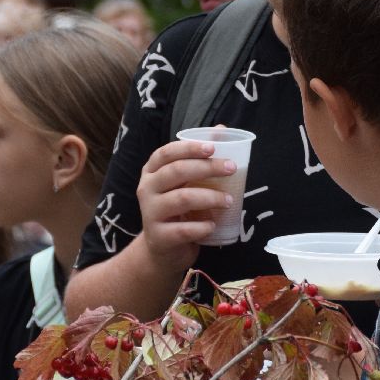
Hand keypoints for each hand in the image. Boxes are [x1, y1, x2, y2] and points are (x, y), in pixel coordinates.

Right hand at [134, 136, 237, 269]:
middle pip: (176, 171)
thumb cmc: (178, 210)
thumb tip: (222, 128)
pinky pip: (183, 229)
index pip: (166, 153)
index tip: (212, 148)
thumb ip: (200, 157)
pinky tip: (213, 225)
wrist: (162, 250)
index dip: (188, 148)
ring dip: (210, 197)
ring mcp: (150, 213)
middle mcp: (147, 189)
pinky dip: (201, 227)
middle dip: (206, 168)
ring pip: (181, 199)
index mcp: (152, 172)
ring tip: (229, 200)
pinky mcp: (159, 237)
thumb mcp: (185, 183)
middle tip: (232, 168)